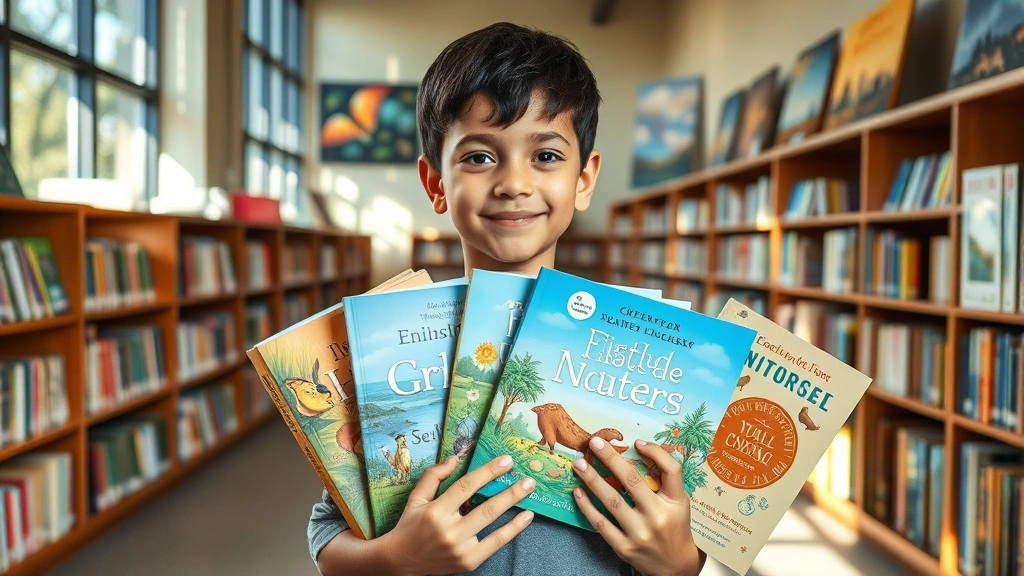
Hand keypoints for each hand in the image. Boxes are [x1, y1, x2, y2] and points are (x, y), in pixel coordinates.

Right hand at [377, 455, 535, 575]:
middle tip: (528, 479)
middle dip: (510, 492)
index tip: (506, 461)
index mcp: (435, 512)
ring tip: (529, 492)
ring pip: (493, 525)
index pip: (466, 486)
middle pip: (486, 508)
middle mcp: (449, 531)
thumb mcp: (416, 498)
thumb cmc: (410, 526)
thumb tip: (455, 459)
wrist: (401, 562)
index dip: (488, 472)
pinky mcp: (468, 562)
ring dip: (515, 507)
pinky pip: (495, 544)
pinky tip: (525, 518)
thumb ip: (434, 476)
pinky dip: (512, 530)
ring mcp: (460, 549)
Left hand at [572, 437, 706, 575]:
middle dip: (610, 459)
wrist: (674, 566)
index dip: (655, 452)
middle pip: (632, 481)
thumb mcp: (678, 501)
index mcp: (675, 502)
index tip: (636, 442)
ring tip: (579, 465)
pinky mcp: (624, 548)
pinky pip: (601, 524)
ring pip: (612, 501)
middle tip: (594, 443)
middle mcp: (658, 517)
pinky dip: (587, 507)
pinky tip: (578, 493)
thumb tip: (640, 448)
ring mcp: (640, 534)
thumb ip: (665, 477)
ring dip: (592, 480)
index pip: (671, 470)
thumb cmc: (674, 526)